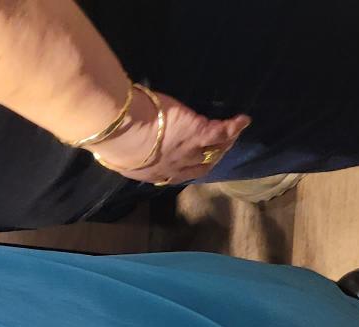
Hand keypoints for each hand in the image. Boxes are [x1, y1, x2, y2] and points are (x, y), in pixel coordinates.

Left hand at [95, 88, 248, 184]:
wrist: (122, 131)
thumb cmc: (114, 141)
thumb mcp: (120, 154)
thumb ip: (127, 154)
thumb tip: (118, 150)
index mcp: (155, 172)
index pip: (176, 174)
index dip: (186, 169)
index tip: (191, 164)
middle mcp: (175, 167)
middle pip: (200, 165)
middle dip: (211, 158)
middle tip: (219, 149)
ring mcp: (188, 150)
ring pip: (214, 148)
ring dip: (226, 142)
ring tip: (233, 132)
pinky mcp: (197, 132)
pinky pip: (221, 131)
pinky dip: (234, 126)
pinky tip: (244, 119)